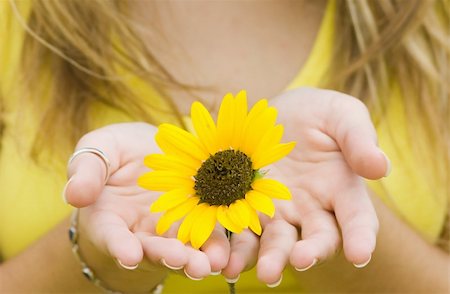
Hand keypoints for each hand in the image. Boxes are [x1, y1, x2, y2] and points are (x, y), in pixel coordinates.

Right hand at [64, 123, 229, 290]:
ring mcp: (169, 229)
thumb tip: (75, 194)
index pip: (111, 235)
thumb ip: (87, 170)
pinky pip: (205, 235)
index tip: (128, 256)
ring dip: (194, 259)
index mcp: (110, 216)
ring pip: (181, 248)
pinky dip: (214, 244)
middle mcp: (139, 230)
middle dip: (165, 256)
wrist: (150, 150)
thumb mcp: (99, 149)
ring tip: (208, 264)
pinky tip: (226, 251)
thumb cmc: (117, 152)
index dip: (118, 246)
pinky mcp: (195, 221)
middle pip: (150, 249)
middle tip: (180, 261)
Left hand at [222, 88, 389, 284]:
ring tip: (263, 272)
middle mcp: (312, 209)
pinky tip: (224, 260)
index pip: (357, 217)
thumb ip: (359, 138)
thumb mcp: (340, 114)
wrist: (273, 114)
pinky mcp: (248, 209)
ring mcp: (279, 211)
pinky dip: (234, 247)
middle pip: (316, 238)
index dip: (360, 236)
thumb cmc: (316, 114)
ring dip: (269, 259)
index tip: (360, 254)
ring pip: (277, 242)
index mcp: (342, 188)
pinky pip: (242, 231)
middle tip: (300, 260)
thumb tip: (379, 167)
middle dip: (310, 252)